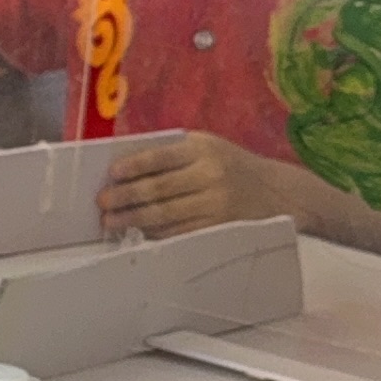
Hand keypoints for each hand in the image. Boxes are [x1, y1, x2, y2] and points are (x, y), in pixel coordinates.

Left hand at [95, 133, 282, 238]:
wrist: (278, 192)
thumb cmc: (231, 166)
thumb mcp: (209, 147)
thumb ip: (174, 153)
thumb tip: (126, 166)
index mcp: (203, 149)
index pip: (161, 157)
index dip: (134, 167)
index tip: (112, 175)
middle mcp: (210, 176)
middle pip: (159, 190)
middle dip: (125, 198)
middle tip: (102, 204)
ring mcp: (215, 205)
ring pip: (166, 215)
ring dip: (134, 220)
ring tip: (111, 221)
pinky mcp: (218, 228)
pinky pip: (179, 232)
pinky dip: (155, 233)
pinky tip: (138, 232)